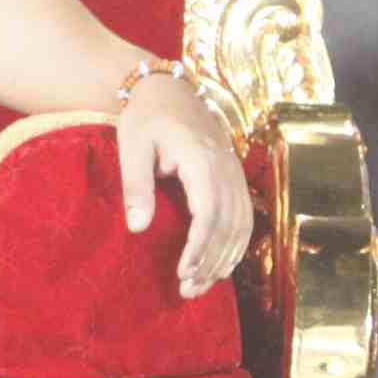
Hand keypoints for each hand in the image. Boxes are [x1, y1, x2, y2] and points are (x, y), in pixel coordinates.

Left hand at [107, 69, 254, 293]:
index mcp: (201, 159)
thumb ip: (136, 186)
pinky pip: (245, 215)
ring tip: (201, 285)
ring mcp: (235, 171)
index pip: (209, 212)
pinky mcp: (234, 175)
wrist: (167, 87)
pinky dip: (237, 243)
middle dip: (211, 261)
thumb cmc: (145, 116)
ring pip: (241, 223)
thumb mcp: (132, 146)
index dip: (200, 246)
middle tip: (188, 290)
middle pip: (229, 224)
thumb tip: (138, 228)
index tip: (183, 272)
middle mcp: (226, 167)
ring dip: (225, 258)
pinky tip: (222, 264)